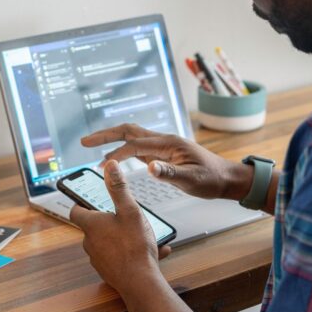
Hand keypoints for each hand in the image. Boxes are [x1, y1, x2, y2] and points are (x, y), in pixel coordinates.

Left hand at [69, 160, 170, 294]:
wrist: (140, 283)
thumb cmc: (134, 246)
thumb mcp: (130, 211)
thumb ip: (119, 188)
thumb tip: (110, 166)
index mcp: (92, 225)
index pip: (76, 211)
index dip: (81, 204)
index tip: (89, 199)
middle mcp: (90, 242)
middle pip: (94, 227)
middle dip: (109, 221)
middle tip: (126, 216)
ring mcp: (98, 259)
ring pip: (109, 242)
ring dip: (124, 237)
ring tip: (146, 235)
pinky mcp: (109, 272)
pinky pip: (120, 257)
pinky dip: (132, 252)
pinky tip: (154, 252)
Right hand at [81, 123, 252, 200]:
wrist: (227, 178)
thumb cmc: (212, 179)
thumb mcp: (193, 180)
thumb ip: (170, 174)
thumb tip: (149, 168)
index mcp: (168, 144)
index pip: (134, 144)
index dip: (115, 151)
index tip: (99, 160)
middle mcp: (163, 141)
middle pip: (128, 131)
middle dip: (105, 135)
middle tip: (84, 141)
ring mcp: (162, 146)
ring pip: (132, 137)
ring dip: (111, 140)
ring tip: (92, 146)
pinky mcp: (163, 154)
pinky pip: (138, 147)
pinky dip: (122, 149)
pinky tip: (115, 157)